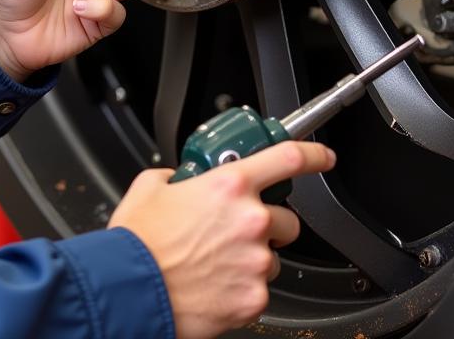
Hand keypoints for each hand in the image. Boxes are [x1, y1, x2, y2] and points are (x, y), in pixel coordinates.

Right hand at [108, 142, 336, 338]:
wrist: (130, 290)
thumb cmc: (138, 242)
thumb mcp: (150, 187)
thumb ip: (176, 177)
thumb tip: (181, 180)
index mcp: (229, 185)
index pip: (287, 158)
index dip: (312, 155)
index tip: (323, 157)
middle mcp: (250, 220)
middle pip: (287, 219)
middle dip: (267, 223)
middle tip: (236, 231)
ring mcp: (256, 262)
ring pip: (272, 257)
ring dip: (252, 257)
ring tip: (215, 262)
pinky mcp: (253, 298)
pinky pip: (258, 289)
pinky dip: (241, 287)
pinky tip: (213, 284)